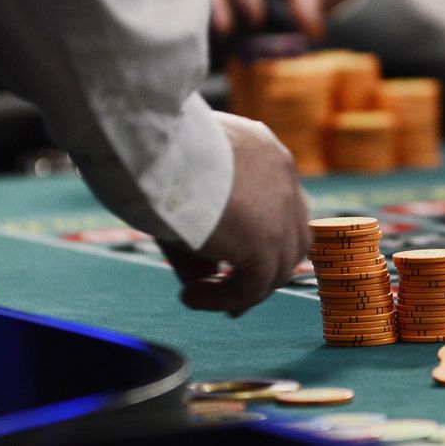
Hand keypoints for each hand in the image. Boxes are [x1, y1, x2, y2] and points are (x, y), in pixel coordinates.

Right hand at [159, 112, 309, 315]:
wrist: (153, 147)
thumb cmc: (153, 154)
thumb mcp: (184, 186)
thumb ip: (204, 228)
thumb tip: (205, 277)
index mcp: (265, 152)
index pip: (280, 203)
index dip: (263, 237)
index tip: (233, 261)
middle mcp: (282, 176)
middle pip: (292, 237)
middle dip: (265, 269)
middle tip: (234, 296)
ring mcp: (282, 208)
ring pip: (278, 265)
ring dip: (243, 288)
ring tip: (197, 294)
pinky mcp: (266, 240)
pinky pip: (254, 285)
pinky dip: (225, 298)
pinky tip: (189, 296)